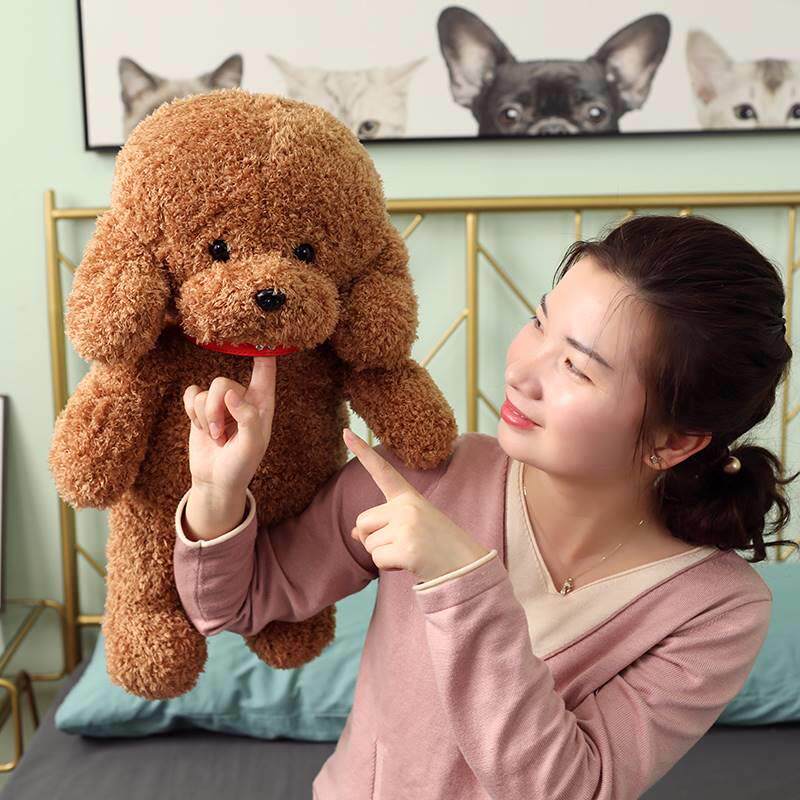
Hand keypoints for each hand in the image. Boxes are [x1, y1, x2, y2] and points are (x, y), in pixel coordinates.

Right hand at [182, 356, 276, 493]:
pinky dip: (191, 411)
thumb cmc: (241, 465)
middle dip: (215, 409)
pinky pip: (191, 394)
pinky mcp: (201, 409)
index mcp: (262, 405)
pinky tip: (199, 426)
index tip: (260, 333)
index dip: (263, 351)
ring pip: (205, 392)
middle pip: (223, 383)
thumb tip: (231, 393)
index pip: (265, 371)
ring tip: (216, 437)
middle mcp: (243, 399)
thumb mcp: (251, 445)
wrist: (215, 481)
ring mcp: (221, 404)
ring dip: (205, 417)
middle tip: (219, 434)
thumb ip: (247, 417)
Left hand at [344, 428, 490, 582]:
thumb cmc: (436, 544)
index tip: (346, 432)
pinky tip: (409, 563)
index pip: (383, 471)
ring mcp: (407, 526)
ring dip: (383, 554)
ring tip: (410, 553)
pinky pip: (377, 559)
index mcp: (408, 497)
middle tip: (401, 544)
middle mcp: (406, 506)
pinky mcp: (407, 548)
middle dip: (373, 538)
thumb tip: (355, 533)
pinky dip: (389, 566)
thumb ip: (382, 525)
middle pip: (362, 522)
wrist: (466, 564)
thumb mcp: (410, 527)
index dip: (363, 452)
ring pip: (368, 543)